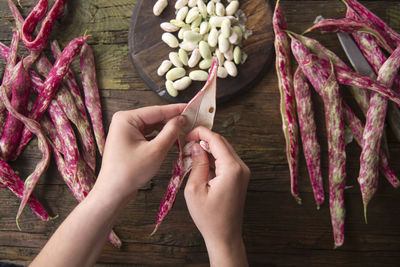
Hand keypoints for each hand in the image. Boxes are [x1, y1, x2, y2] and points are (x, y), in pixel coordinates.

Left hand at [95, 104, 185, 202]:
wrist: (113, 192)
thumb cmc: (130, 172)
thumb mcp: (155, 150)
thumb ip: (170, 132)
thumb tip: (181, 119)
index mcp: (126, 118)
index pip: (156, 110)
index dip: (175, 110)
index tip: (190, 107)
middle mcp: (124, 122)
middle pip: (154, 118)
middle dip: (171, 121)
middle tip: (190, 122)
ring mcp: (125, 132)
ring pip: (152, 127)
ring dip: (166, 130)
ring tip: (184, 131)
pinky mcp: (129, 142)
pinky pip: (148, 135)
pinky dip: (159, 138)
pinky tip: (172, 140)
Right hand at [184, 126, 249, 266]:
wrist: (225, 235)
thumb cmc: (208, 217)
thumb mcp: (195, 190)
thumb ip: (197, 164)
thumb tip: (196, 146)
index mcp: (231, 169)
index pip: (216, 140)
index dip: (200, 133)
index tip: (186, 135)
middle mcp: (241, 167)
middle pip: (222, 142)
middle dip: (203, 139)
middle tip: (186, 144)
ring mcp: (243, 172)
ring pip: (224, 150)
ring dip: (208, 148)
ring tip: (191, 153)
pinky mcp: (240, 177)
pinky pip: (227, 160)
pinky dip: (214, 157)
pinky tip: (200, 162)